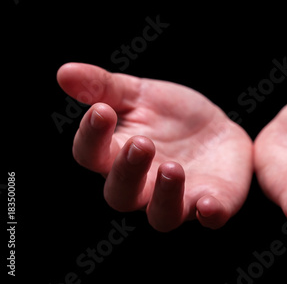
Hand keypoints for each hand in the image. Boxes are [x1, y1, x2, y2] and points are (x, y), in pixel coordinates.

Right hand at [57, 63, 252, 231]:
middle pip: (121, 194)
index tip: (101, 112)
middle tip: (141, 143)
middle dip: (128, 171)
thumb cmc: (171, 116)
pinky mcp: (213, 202)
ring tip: (172, 168)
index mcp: (119, 155)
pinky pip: (210, 218)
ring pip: (162, 215)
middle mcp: (144, 185)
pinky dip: (210, 213)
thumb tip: (65, 72)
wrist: (218, 128)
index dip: (92, 137)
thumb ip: (104, 87)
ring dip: (165, 195)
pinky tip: (209, 205)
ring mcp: (179, 198)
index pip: (92, 155)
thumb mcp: (139, 94)